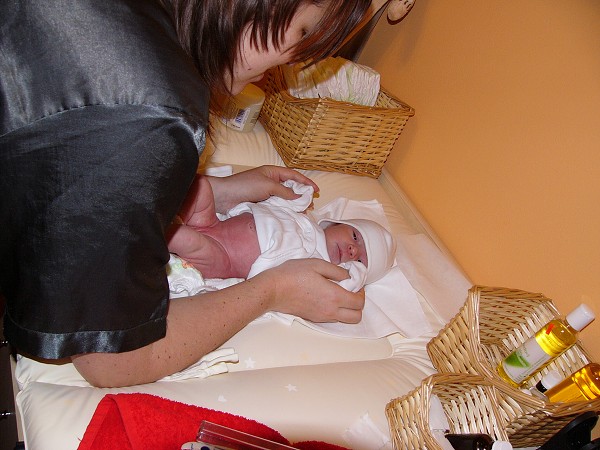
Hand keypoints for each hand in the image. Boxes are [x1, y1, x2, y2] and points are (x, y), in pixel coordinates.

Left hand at [207, 165, 318, 212]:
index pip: (293, 175)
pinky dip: (284, 210)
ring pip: (284, 198)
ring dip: (294, 204)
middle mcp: (270, 181)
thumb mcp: (268, 186)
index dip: (306, 182)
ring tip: (303, 212)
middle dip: (302, 195)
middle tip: (311, 204)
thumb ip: (284, 191)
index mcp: (272, 172)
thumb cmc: (244, 186)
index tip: (316, 189)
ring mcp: (266, 193)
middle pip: (290, 187)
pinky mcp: (261, 203)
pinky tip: (290, 215)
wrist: (225, 197)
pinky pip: (277, 206)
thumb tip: (299, 197)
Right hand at [250, 258, 364, 323]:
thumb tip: (349, 276)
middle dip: (358, 305)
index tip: (355, 283)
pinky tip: (325, 297)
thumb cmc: (293, 274)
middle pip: (356, 317)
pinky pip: (332, 318)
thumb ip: (337, 271)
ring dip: (347, 309)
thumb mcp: (317, 264)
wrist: (272, 290)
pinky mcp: (313, 319)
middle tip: (350, 291)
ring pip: (344, 319)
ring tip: (336, 293)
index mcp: (334, 296)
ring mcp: (321, 317)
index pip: (359, 303)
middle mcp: (330, 311)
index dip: (361, 292)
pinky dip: (335, 310)